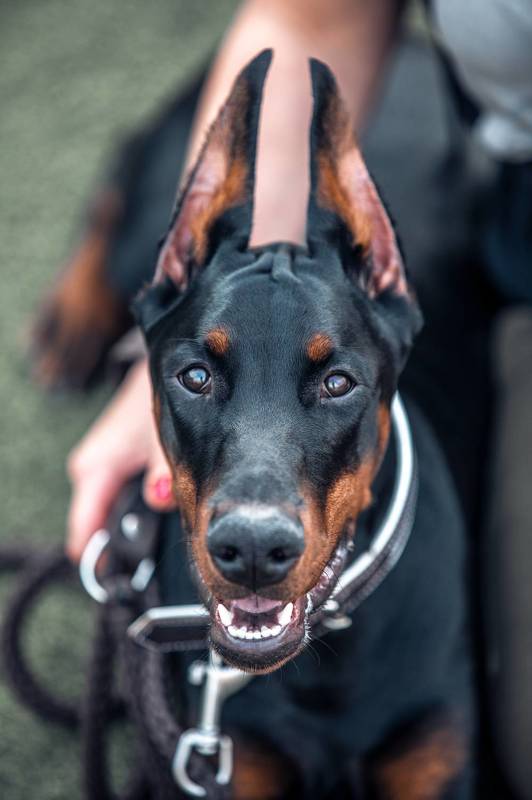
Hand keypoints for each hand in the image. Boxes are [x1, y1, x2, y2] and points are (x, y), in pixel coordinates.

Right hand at [66, 359, 176, 560]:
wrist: (172, 363)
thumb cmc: (160, 391)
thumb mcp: (164, 432)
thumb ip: (164, 467)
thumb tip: (160, 498)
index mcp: (94, 469)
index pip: (85, 532)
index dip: (105, 564)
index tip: (130, 587)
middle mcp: (93, 470)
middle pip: (103, 527)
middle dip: (134, 545)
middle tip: (175, 556)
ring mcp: (105, 466)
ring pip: (117, 511)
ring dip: (143, 524)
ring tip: (181, 528)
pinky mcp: (119, 462)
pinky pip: (126, 497)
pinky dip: (146, 506)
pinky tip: (173, 503)